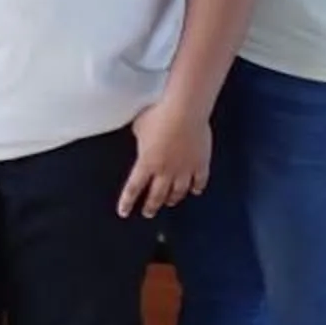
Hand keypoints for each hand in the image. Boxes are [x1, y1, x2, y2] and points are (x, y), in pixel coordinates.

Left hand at [120, 94, 211, 217]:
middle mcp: (165, 171)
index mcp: (146, 163)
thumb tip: (142, 138)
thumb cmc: (159, 114)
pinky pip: (199, 181)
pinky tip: (195, 191)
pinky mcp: (201, 163)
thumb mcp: (139, 126)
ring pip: (178, 192)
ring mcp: (185, 169)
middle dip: (151, 206)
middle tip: (148, 213)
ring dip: (172, 199)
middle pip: (156, 195)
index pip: (133, 188)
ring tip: (169, 202)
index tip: (124, 212)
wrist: (185, 111)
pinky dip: (196, 188)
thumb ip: (140, 137)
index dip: (127, 202)